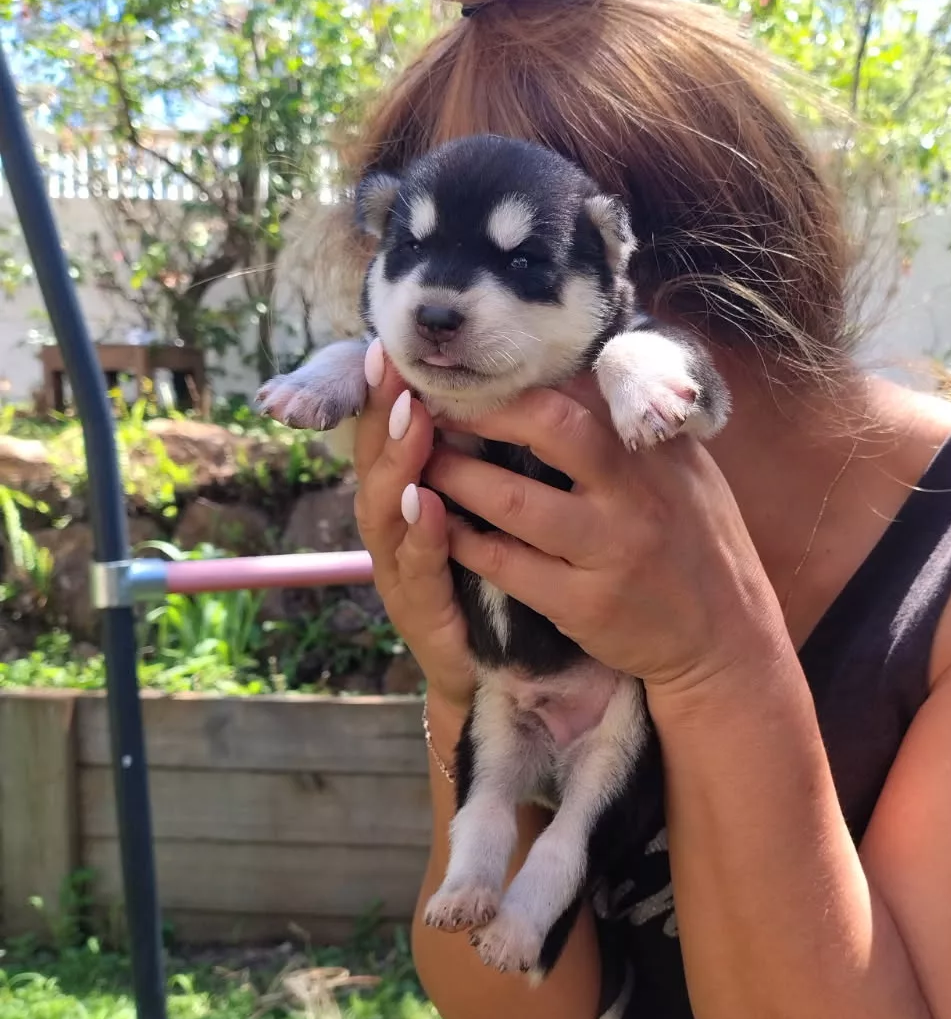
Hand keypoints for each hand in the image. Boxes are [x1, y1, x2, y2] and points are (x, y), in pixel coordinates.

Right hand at [353, 341, 474, 713]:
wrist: (494, 675)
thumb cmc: (491, 579)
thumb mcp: (487, 510)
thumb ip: (480, 458)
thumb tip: (506, 388)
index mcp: (408, 499)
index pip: (389, 436)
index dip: (384, 392)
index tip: (389, 343)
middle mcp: (393, 532)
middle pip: (375, 462)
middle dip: (381, 412)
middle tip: (390, 365)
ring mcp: (400, 573)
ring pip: (385, 510)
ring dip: (397, 462)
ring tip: (407, 419)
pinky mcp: (422, 615)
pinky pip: (419, 569)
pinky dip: (422, 535)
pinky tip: (427, 504)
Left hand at [424, 385, 790, 699]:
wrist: (726, 641)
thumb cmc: (699, 548)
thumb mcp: (687, 474)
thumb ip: (637, 431)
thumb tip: (576, 375)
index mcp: (659, 451)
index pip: (586, 392)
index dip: (522, 382)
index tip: (478, 376)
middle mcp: (637, 493)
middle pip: (551, 428)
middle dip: (484, 415)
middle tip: (436, 409)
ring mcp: (611, 549)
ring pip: (514, 500)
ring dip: (457, 479)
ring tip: (423, 467)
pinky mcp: (586, 604)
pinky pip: (509, 565)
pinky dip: (466, 542)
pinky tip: (441, 529)